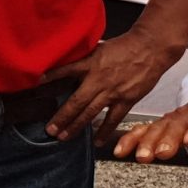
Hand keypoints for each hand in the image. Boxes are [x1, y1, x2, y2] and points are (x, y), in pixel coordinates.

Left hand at [46, 28, 186, 142]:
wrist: (150, 48)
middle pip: (76, 101)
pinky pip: (113, 119)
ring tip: (63, 137)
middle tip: (49, 129)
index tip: (36, 84)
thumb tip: (68, 62)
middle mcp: (99, 80)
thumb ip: (85, 58)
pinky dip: (104, 130)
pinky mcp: (127, 99)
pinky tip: (96, 141)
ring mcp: (112, 91)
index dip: (51, 76)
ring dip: (76, 126)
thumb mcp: (99, 48)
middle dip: (61, 117)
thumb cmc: (125, 46)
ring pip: (91, 112)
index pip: (66, 70)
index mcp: (91, 64)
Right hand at [113, 93, 187, 182]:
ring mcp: (173, 119)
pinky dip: (131, 138)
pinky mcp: (161, 125)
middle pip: (177, 125)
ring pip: (158, 127)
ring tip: (140, 156)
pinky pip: (143, 129)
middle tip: (159, 153)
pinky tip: (120, 150)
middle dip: (167, 138)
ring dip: (147, 141)